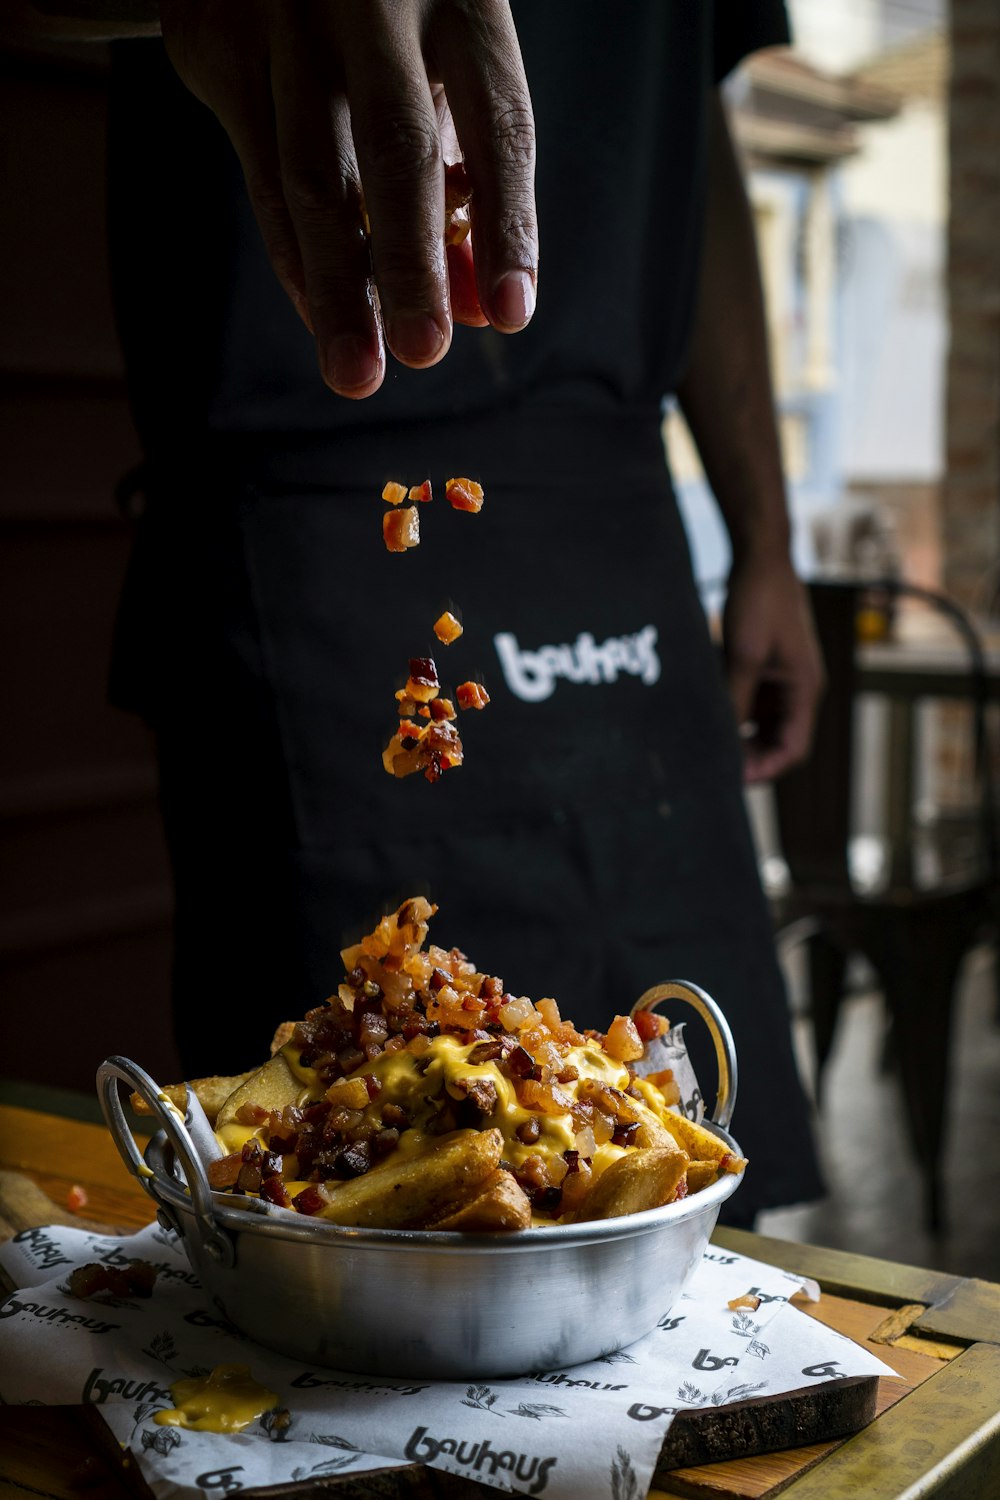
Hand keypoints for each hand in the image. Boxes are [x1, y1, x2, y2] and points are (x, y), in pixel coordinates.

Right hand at [160, 0, 536, 397]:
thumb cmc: (386, 17)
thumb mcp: (443, 66)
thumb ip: (464, 181)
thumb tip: (475, 312)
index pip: (498, 123)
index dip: (507, 225)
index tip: (511, 312)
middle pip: (396, 147)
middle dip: (408, 264)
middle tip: (423, 352)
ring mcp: (282, 15)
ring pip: (311, 175)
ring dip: (336, 288)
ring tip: (356, 372)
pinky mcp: (217, 40)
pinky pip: (258, 175)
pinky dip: (294, 256)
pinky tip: (320, 315)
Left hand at [722, 555, 823, 783]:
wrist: (762, 558)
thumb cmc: (759, 601)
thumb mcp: (742, 655)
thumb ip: (735, 699)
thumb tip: (722, 738)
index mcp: (805, 689)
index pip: (793, 749)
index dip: (766, 769)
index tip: (735, 779)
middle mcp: (800, 689)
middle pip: (781, 742)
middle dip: (753, 758)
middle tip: (717, 765)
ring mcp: (785, 679)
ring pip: (768, 725)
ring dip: (744, 739)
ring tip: (712, 745)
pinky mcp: (769, 668)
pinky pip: (757, 704)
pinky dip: (739, 716)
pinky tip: (713, 718)